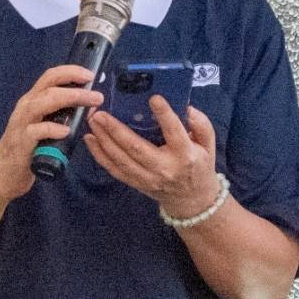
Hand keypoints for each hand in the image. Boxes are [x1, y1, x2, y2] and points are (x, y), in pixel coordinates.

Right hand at [0, 64, 106, 201]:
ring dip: (69, 99)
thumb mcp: (45, 128)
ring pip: (42, 103)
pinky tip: (66, 131)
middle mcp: (25, 108)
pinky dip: (51, 129)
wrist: (2, 175)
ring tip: (90, 104)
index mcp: (32, 101)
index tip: (90, 75)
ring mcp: (21, 124)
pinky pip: (35, 131)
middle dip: (74, 83)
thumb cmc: (27, 150)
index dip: (70, 72)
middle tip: (96, 93)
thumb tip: (88, 107)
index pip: (50, 77)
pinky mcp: (20, 143)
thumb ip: (63, 116)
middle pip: (49, 85)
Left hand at [85, 97, 222, 217]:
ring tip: (92, 121)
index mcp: (185, 155)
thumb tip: (186, 108)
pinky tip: (90, 139)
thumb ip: (201, 124)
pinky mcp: (136, 183)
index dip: (164, 115)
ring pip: (121, 160)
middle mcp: (164, 168)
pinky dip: (99, 155)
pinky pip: (114, 170)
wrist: (192, 200)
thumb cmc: (200, 165)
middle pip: (136, 148)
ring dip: (103, 140)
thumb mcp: (209, 144)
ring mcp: (148, 178)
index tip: (154, 98)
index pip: (174, 133)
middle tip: (101, 113)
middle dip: (116, 130)